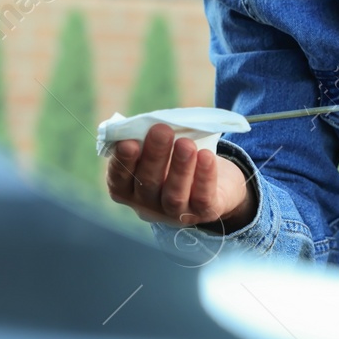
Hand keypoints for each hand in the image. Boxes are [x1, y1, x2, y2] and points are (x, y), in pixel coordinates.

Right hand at [106, 123, 256, 232]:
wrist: (219, 185)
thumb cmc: (176, 160)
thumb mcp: (159, 151)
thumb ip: (148, 141)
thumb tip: (147, 124)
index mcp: (130, 190)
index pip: (119, 179)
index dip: (122, 162)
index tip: (128, 142)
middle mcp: (149, 206)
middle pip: (148, 183)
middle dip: (154, 155)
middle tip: (161, 130)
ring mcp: (176, 213)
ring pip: (174, 194)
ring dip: (179, 168)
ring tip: (186, 143)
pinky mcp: (204, 212)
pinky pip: (203, 197)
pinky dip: (204, 176)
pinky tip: (206, 156)